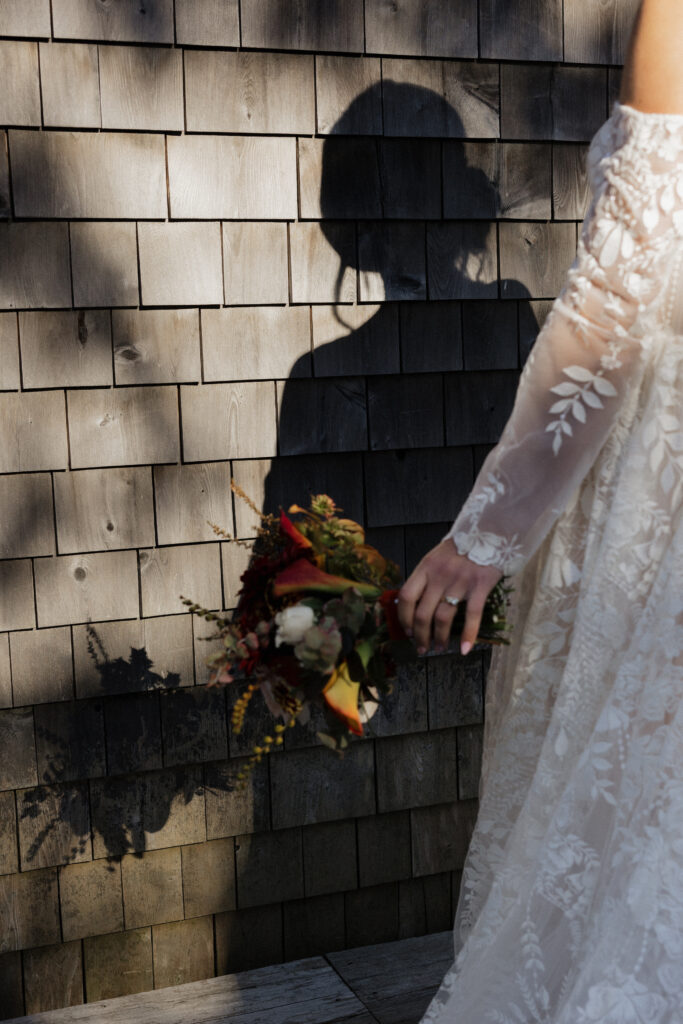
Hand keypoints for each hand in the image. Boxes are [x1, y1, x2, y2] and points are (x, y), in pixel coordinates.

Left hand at [397, 538, 502, 654]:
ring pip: (443, 618)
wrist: (491, 530)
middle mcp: (440, 575)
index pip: (406, 596)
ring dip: (439, 638)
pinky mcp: (480, 586)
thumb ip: (427, 576)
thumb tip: (415, 602)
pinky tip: (465, 649)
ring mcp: (460, 581)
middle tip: (422, 647)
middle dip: (420, 635)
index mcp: (426, 566)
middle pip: (422, 613)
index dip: (404, 617)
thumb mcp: (438, 556)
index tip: (407, 630)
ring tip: (440, 648)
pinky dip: (468, 635)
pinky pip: (471, 616)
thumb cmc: (463, 546)